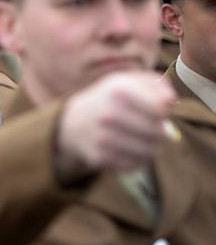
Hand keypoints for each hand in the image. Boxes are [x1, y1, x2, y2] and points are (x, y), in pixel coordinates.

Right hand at [55, 72, 175, 179]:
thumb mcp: (129, 81)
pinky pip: (135, 163)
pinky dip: (139, 158)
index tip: (157, 110)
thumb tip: (170, 101)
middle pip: (157, 131)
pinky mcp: (100, 157)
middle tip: (152, 127)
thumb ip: (156, 85)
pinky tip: (133, 149)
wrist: (74, 122)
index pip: (159, 108)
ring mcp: (103, 138)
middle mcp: (108, 114)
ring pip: (149, 150)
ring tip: (145, 139)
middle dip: (160, 130)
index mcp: (118, 90)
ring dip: (152, 146)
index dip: (163, 111)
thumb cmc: (111, 99)